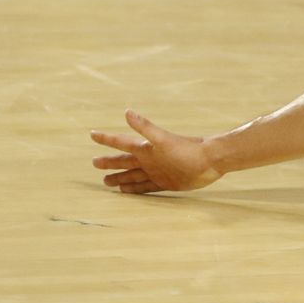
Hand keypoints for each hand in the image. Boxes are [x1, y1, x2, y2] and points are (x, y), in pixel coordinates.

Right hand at [90, 110, 223, 193]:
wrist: (211, 161)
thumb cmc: (188, 149)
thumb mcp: (163, 139)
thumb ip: (145, 128)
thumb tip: (127, 111)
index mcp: (146, 148)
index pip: (121, 143)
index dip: (107, 139)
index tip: (92, 134)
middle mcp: (150, 160)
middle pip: (124, 161)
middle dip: (110, 162)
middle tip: (94, 163)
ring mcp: (157, 172)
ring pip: (132, 176)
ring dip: (120, 178)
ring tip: (106, 181)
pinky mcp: (166, 183)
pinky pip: (145, 187)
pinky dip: (134, 189)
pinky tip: (126, 191)